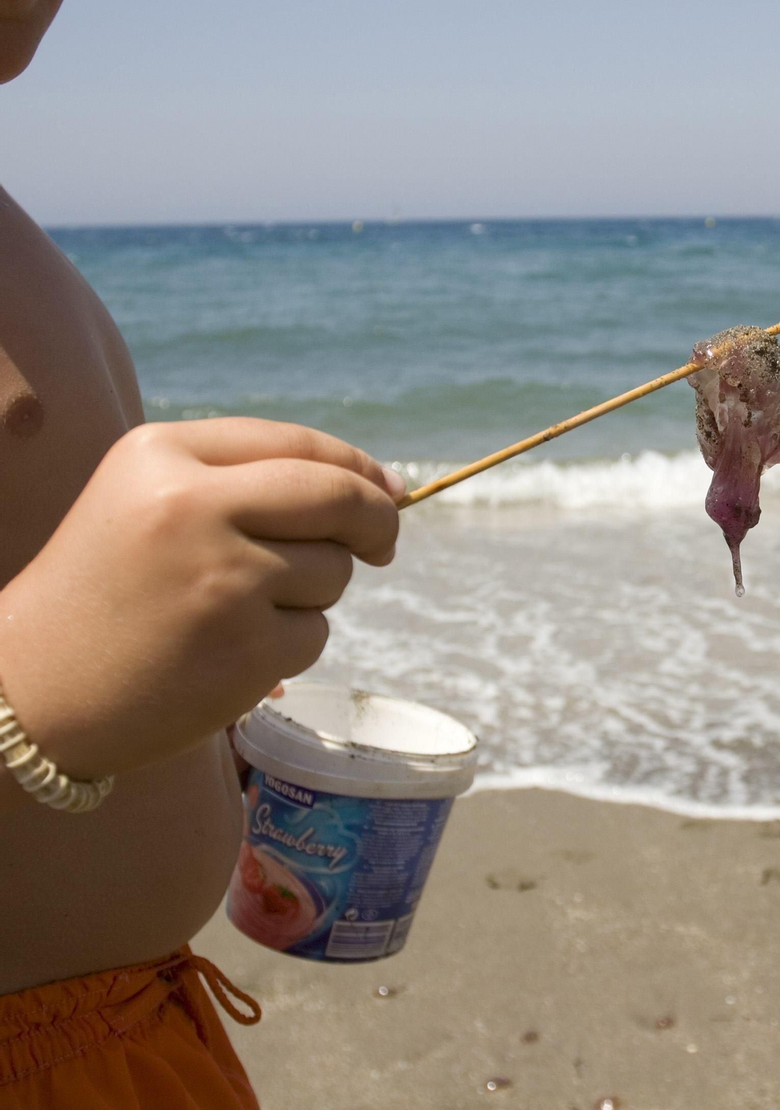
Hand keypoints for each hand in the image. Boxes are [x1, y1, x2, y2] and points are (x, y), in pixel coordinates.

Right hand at [0, 419, 402, 779]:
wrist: (33, 689)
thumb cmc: (108, 588)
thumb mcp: (150, 499)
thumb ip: (250, 479)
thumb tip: (382, 488)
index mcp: (162, 454)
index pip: (296, 444)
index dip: (358, 466)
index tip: (390, 489)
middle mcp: (193, 505)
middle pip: (337, 497)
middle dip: (377, 520)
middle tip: (383, 544)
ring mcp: (224, 578)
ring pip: (331, 569)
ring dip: (311, 591)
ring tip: (234, 609)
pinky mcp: (247, 646)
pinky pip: (315, 632)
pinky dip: (290, 643)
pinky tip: (228, 651)